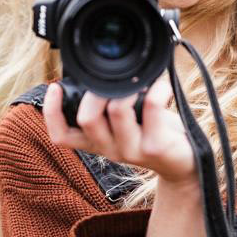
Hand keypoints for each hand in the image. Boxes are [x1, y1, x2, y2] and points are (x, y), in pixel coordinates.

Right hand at [41, 73, 196, 185]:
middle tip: (111, 82)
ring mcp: (131, 150)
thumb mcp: (125, 123)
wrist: (185, 164)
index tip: (54, 87)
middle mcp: (109, 150)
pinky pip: (151, 106)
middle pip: (87, 119)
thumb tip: (100, 73)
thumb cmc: (155, 134)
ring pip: (116, 110)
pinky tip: (162, 84)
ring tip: (141, 81)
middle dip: (96, 92)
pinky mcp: (155, 147)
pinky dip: (157, 88)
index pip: (61, 137)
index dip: (51, 113)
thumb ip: (109, 105)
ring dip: (128, 88)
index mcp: (96, 142)